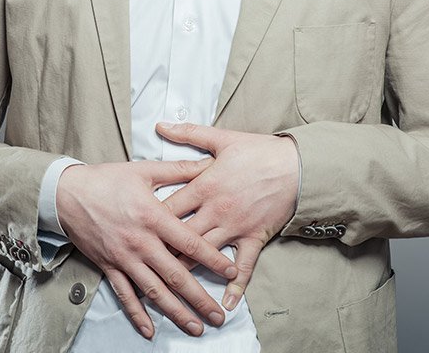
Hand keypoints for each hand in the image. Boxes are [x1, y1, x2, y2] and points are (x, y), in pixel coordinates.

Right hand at [56, 158, 238, 339]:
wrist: (66, 193)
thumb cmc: (106, 179)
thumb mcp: (144, 170)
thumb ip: (178, 170)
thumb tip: (208, 164)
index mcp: (152, 217)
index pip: (189, 242)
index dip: (212, 258)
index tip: (231, 271)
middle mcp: (140, 242)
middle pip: (175, 275)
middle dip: (199, 298)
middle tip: (218, 316)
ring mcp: (124, 258)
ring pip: (153, 291)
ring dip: (175, 312)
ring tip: (195, 327)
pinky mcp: (109, 267)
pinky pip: (125, 295)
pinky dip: (137, 314)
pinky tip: (150, 330)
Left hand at [155, 123, 299, 311]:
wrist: (297, 167)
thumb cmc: (260, 151)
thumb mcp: (223, 138)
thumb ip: (189, 134)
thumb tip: (161, 125)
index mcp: (205, 186)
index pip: (169, 207)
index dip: (147, 218)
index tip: (130, 227)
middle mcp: (216, 211)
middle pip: (180, 236)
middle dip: (159, 250)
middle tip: (139, 263)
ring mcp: (235, 228)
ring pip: (204, 255)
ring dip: (187, 272)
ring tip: (168, 289)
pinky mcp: (254, 238)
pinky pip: (243, 267)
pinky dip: (235, 286)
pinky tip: (226, 304)